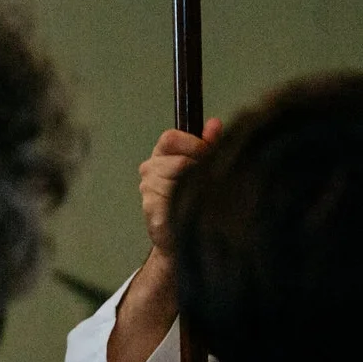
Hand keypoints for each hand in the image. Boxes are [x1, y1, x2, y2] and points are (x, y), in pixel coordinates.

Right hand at [139, 118, 221, 254]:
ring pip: (174, 173)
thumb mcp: (204, 164)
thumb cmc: (194, 198)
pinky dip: (186, 198)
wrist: (182, 238)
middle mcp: (150, 169)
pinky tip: (192, 205)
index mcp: (162, 155)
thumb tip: (215, 123)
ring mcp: (148, 189)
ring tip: (200, 192)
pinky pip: (171, 196)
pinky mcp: (151, 208)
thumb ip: (208, 143)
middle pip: (174, 156)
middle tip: (207, 175)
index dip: (191, 142)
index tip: (207, 151)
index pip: (170, 137)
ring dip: (193, 181)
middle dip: (195, 162)